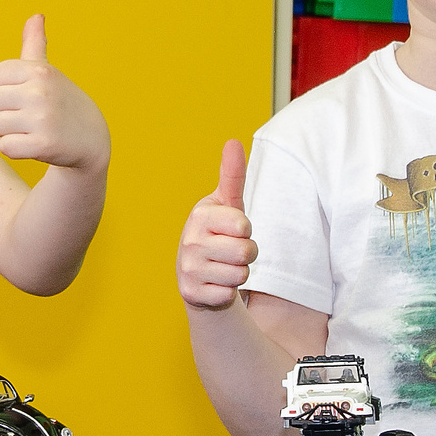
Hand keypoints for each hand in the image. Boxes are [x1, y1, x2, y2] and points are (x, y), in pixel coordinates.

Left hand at [0, 15, 107, 170]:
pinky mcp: (43, 145)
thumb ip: (34, 44)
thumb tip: (36, 16)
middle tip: (23, 116)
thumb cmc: (61, 102)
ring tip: (29, 129)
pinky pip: (6, 147)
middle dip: (0, 111)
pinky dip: (15, 149)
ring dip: (7, 131)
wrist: (92, 139)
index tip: (21, 96)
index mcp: (38, 71)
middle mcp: (39, 91)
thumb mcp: (48, 71)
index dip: (2, 89)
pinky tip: (32, 144)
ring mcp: (42, 118)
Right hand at [177, 139, 257, 310]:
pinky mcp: (191, 294)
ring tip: (223, 266)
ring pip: (240, 274)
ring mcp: (189, 269)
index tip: (232, 230)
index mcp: (200, 216)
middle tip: (231, 251)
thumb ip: (232, 175)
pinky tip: (215, 283)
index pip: (244, 226)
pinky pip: (229, 294)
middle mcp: (189, 241)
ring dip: (238, 273)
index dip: (245, 230)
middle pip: (246, 252)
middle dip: (247, 253)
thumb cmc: (218, 233)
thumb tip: (234, 141)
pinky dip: (228, 291)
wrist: (197, 274)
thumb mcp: (227, 204)